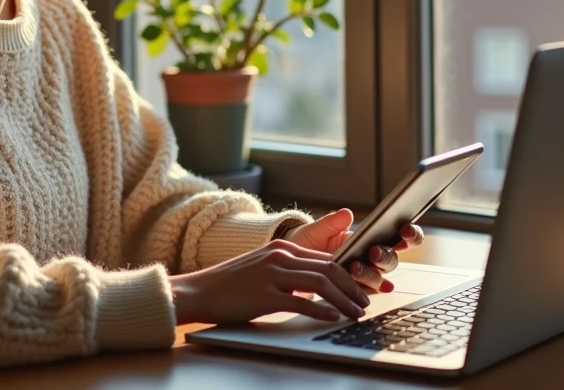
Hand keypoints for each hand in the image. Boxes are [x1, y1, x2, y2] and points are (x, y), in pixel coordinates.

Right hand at [169, 239, 371, 324]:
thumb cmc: (230, 284)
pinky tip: (332, 317)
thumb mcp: (263, 269)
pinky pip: (300, 301)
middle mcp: (279, 256)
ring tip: (356, 312)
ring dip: (343, 299)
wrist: (198, 290)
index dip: (349, 274)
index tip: (362, 288)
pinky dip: (321, 309)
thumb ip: (289, 272)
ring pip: (320, 284)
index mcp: (281, 247)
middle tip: (365, 302)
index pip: (325, 258)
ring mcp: (271, 274)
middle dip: (352, 287)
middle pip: (328, 269)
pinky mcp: (264, 294)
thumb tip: (317, 285)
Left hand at [281, 208, 424, 292]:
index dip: (408, 232)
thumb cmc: (304, 244)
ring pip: (380, 275)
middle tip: (373, 251)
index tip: (405, 227)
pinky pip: (368, 291)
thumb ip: (330, 223)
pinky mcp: (353, 289)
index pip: (394, 234)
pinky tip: (379, 289)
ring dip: (372, 272)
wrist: (288, 266)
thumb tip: (346, 213)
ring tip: (355, 268)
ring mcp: (362, 273)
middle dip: (386, 254)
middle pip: (391, 257)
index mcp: (365, 238)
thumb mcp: (314, 230)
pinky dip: (374, 290)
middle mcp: (368, 256)